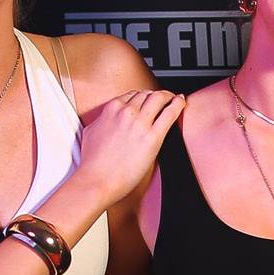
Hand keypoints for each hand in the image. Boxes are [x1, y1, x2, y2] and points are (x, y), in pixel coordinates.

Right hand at [75, 89, 184, 205]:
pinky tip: (182, 101)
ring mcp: (139, 123)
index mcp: (111, 109)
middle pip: (147, 94)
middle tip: (165, 99)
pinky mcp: (152, 137)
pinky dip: (178, 103)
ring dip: (169, 96)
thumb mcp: (92, 131)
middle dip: (157, 95)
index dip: (143, 97)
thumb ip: (104, 120)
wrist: (97, 179)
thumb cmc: (93, 162)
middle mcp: (126, 112)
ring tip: (175, 98)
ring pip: (158, 98)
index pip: (132, 95)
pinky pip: (170, 113)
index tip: (149, 100)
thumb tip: (108, 120)